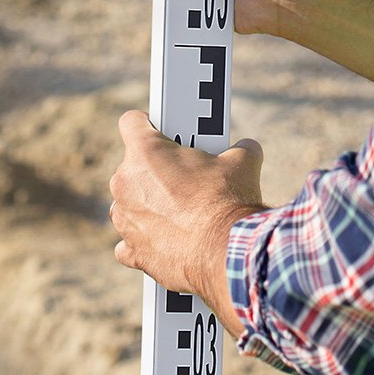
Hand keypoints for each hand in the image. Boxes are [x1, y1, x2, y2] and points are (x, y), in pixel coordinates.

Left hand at [109, 110, 264, 329]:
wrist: (225, 253)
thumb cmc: (227, 202)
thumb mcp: (241, 163)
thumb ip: (237, 149)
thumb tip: (247, 148)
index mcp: (146, 152)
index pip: (131, 121)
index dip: (148, 123)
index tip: (164, 131)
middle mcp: (126, 183)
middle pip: (133, 165)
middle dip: (157, 169)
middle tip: (186, 174)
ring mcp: (125, 219)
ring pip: (129, 202)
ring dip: (148, 203)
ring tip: (181, 208)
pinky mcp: (132, 251)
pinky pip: (129, 241)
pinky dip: (145, 240)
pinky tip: (167, 238)